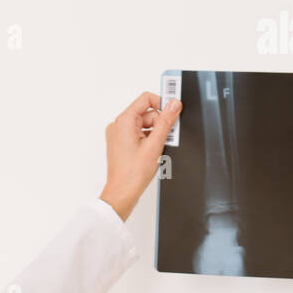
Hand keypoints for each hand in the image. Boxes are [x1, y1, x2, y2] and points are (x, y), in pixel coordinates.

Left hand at [99, 90, 181, 221]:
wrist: (122, 194)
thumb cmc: (132, 174)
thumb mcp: (155, 144)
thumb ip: (166, 122)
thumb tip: (174, 105)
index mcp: (123, 121)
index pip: (146, 99)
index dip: (162, 103)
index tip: (174, 110)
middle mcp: (118, 125)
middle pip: (146, 113)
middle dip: (160, 123)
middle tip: (168, 137)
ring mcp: (118, 135)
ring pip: (144, 125)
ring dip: (155, 134)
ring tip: (158, 149)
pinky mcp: (121, 144)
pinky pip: (138, 135)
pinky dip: (148, 140)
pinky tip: (153, 152)